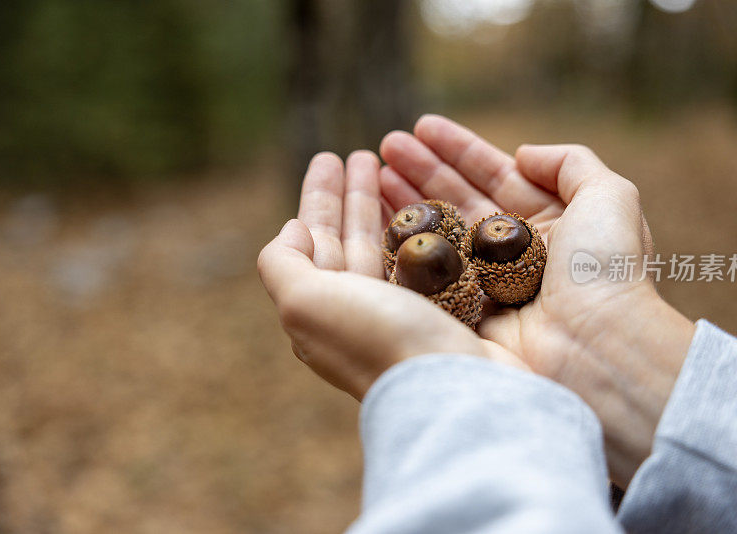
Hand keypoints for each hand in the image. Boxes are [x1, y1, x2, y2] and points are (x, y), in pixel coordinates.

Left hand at [258, 151, 523, 400]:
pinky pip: (425, 259)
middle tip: (362, 152)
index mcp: (321, 309)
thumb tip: (291, 230)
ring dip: (386, 203)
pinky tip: (427, 208)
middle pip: (349, 238)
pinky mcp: (443, 313)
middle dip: (352, 194)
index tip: (328, 159)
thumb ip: (282, 265)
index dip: (318, 198)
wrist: (454, 391)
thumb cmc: (377, 340)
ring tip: (391, 165)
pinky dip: (422, 229)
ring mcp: (403, 313)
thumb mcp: (305, 303)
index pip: (313, 240)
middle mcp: (359, 311)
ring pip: (388, 245)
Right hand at [379, 115, 694, 485]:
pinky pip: (429, 273)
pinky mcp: (466, 313)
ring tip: (372, 170)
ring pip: (440, 233)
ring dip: (407, 201)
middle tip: (386, 145)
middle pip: (460, 200)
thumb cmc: (605, 270)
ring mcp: (488, 284)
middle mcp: (516, 252)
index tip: (422, 127)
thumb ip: (571, 161)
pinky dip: (403, 247)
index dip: (458, 150)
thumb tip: (523, 152)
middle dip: (423, 170)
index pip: (495, 175)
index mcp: (551, 222)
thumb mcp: (609, 196)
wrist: (595, 347)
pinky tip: (376, 218)